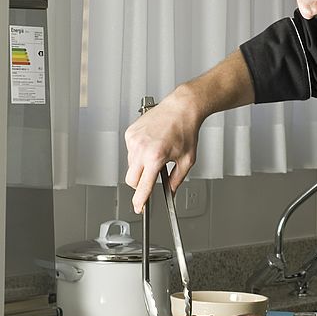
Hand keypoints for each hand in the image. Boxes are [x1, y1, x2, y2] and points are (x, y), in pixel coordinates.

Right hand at [124, 87, 202, 213]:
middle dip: (140, 184)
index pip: (143, 186)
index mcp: (156, 157)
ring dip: (140, 166)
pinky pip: (130, 151)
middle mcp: (141, 148)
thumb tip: (170, 191)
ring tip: (156, 153)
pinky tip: (151, 144)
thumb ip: (177, 180)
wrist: (181, 108)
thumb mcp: (187, 160)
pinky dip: (138, 153)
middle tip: (152, 177)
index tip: (139, 207)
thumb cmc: (185, 130)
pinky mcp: (130, 133)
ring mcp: (134, 140)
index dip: (140, 200)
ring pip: (130, 165)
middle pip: (131, 180)